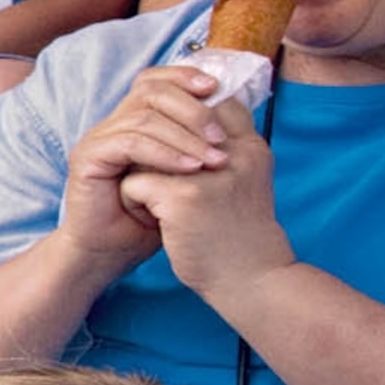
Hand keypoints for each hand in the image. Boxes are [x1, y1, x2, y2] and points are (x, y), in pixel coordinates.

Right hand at [58, 62, 237, 269]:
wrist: (116, 251)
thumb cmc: (154, 215)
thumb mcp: (186, 173)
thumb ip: (200, 140)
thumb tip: (234, 106)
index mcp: (135, 119)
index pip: (157, 79)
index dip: (186, 77)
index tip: (218, 90)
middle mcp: (113, 123)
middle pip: (152, 91)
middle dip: (193, 110)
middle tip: (222, 137)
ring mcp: (98, 138)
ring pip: (144, 117)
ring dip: (185, 137)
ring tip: (214, 161)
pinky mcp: (87, 157)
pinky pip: (130, 143)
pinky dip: (163, 154)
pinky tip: (189, 170)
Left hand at [115, 98, 293, 304]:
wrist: (251, 281)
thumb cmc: (239, 233)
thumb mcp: (244, 182)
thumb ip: (223, 152)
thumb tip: (180, 121)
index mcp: (250, 147)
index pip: (210, 103)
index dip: (181, 121)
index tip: (172, 149)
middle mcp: (234, 153)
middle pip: (172, 121)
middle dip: (155, 146)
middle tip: (159, 179)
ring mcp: (209, 173)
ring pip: (146, 150)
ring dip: (143, 174)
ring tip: (159, 202)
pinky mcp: (184, 197)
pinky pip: (133, 182)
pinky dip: (134, 201)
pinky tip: (154, 220)